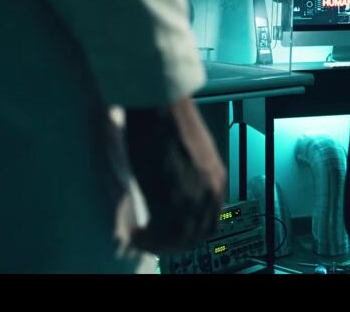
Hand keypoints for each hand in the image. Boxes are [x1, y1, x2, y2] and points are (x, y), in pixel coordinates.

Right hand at [123, 97, 225, 253]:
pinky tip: (133, 232)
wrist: (159, 105)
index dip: (188, 234)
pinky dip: (145, 239)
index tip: (169, 235)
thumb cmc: (167, 119)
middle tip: (149, 242)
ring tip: (137, 237)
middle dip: (171, 244)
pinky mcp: (172, 200)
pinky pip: (160, 235)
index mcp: (217, 181)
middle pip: (194, 236)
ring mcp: (193, 199)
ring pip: (178, 240)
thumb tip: (172, 191)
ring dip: (156, 244)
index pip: (209, 223)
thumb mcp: (188, 154)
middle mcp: (210, 194)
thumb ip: (188, 177)